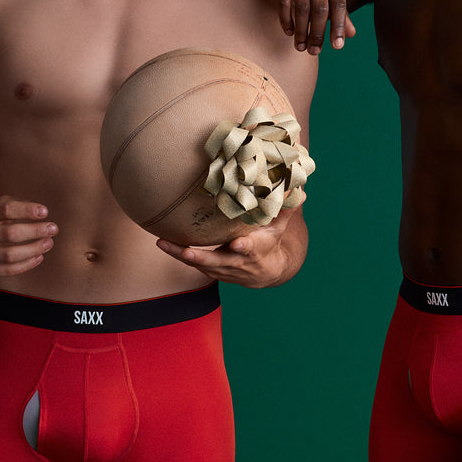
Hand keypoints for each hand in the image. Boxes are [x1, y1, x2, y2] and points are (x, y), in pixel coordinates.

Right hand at [0, 196, 57, 277]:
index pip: (5, 209)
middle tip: (53, 228)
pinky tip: (39, 257)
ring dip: (34, 249)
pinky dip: (26, 264)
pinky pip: (7, 270)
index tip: (45, 212)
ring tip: (49, 243)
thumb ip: (17, 205)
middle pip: (10, 233)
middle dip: (35, 231)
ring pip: (9, 255)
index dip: (27, 210)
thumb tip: (41, 212)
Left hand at [156, 207, 302, 287]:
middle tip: (186, 251)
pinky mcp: (212, 270)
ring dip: (180, 255)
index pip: (250, 249)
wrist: (267, 272)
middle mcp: (237, 262)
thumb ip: (285, 208)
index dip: (244, 247)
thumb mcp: (279, 227)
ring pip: (200, 264)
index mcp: (255, 249)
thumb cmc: (270, 242)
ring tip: (161, 243)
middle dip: (202, 257)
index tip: (239, 244)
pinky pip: (192, 264)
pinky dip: (178, 255)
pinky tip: (162, 243)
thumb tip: (300, 188)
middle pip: (217, 261)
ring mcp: (223, 269)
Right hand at [267, 0, 355, 54]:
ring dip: (301, 30)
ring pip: (301, 8)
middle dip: (317, 33)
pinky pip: (284, 2)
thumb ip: (340, 9)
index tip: (337, 46)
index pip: (340, 4)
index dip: (339, 26)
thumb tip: (351, 35)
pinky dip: (286, 19)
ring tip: (300, 47)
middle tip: (314, 51)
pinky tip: (289, 32)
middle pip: (320, 8)